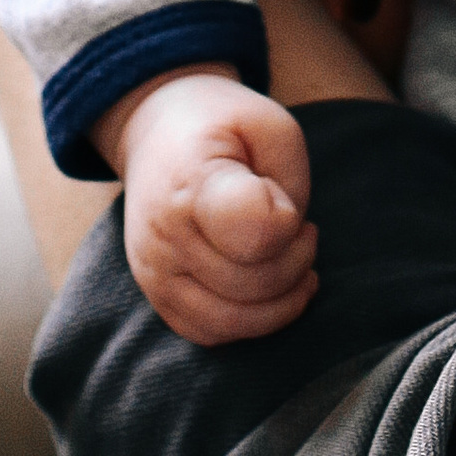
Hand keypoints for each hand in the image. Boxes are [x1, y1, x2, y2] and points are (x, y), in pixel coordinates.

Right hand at [107, 68, 320, 344]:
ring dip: (281, 301)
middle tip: (302, 228)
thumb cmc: (222, 126)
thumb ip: (288, 181)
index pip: (257, 233)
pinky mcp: (156, 296)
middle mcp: (164, 237)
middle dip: (297, 260)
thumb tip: (283, 242)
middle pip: (255, 284)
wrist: (156, 131)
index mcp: (192, 184)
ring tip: (291, 261)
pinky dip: (250, 321)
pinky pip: (210, 334)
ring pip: (233, 322)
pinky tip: (267, 288)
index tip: (281, 194)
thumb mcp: (269, 122)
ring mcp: (154, 273)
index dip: (289, 221)